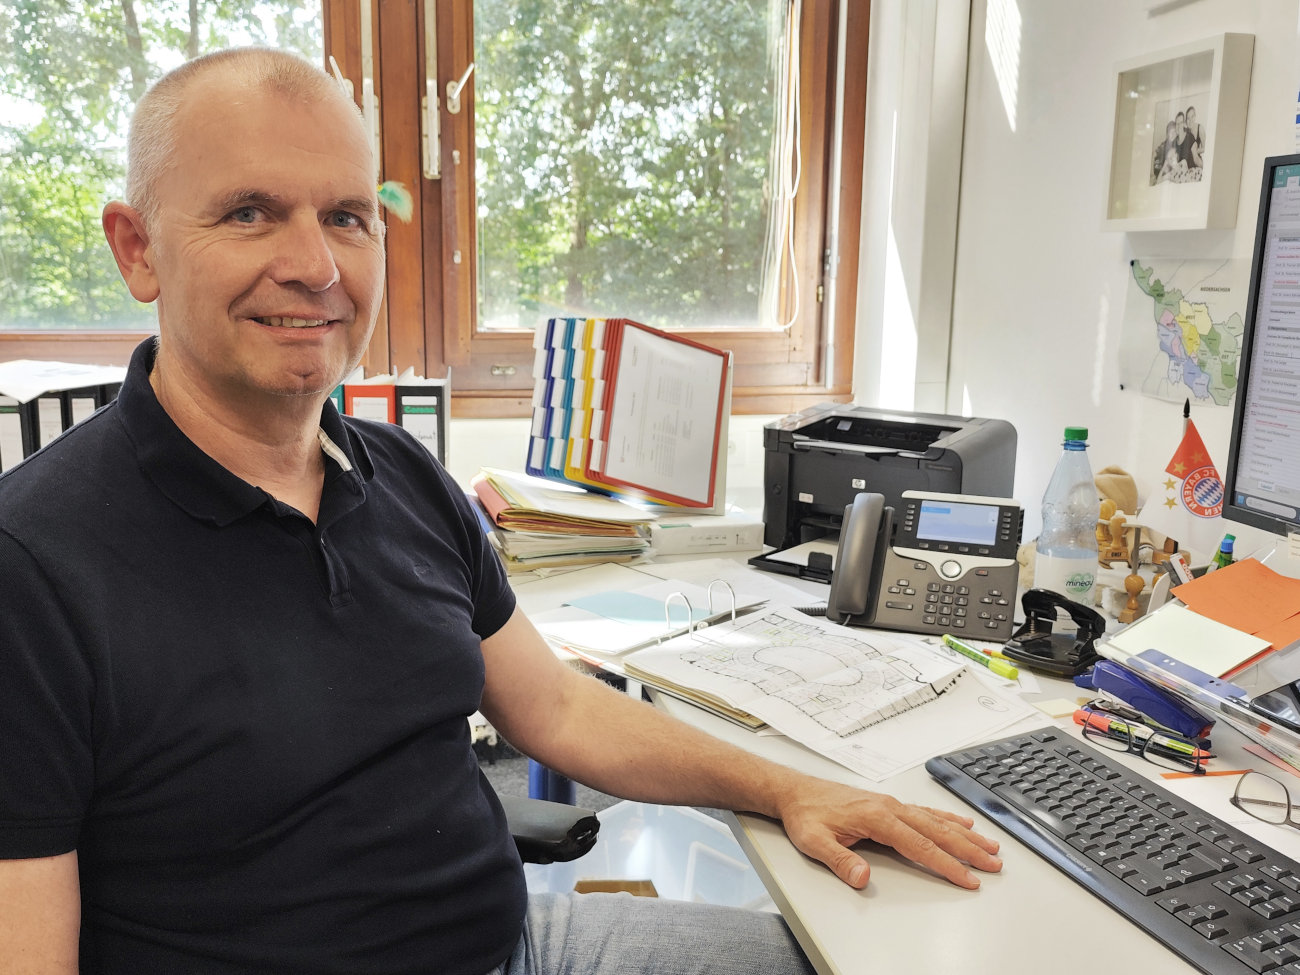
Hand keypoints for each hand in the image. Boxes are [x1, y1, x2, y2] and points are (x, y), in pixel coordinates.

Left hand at [776, 778, 1001, 889]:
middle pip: (937, 831)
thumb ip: (840, 861)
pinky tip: (961, 822)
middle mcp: (889, 807)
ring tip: (990, 845)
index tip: (968, 878)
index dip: (946, 864)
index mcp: (877, 817)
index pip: (920, 846)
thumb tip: (863, 878)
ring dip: (964, 834)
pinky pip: (925, 811)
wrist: (795, 791)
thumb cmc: (805, 815)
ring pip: (936, 820)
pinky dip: (947, 817)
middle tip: (994, 863)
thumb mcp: (815, 842)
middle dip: (968, 849)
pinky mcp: (888, 803)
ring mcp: (891, 804)